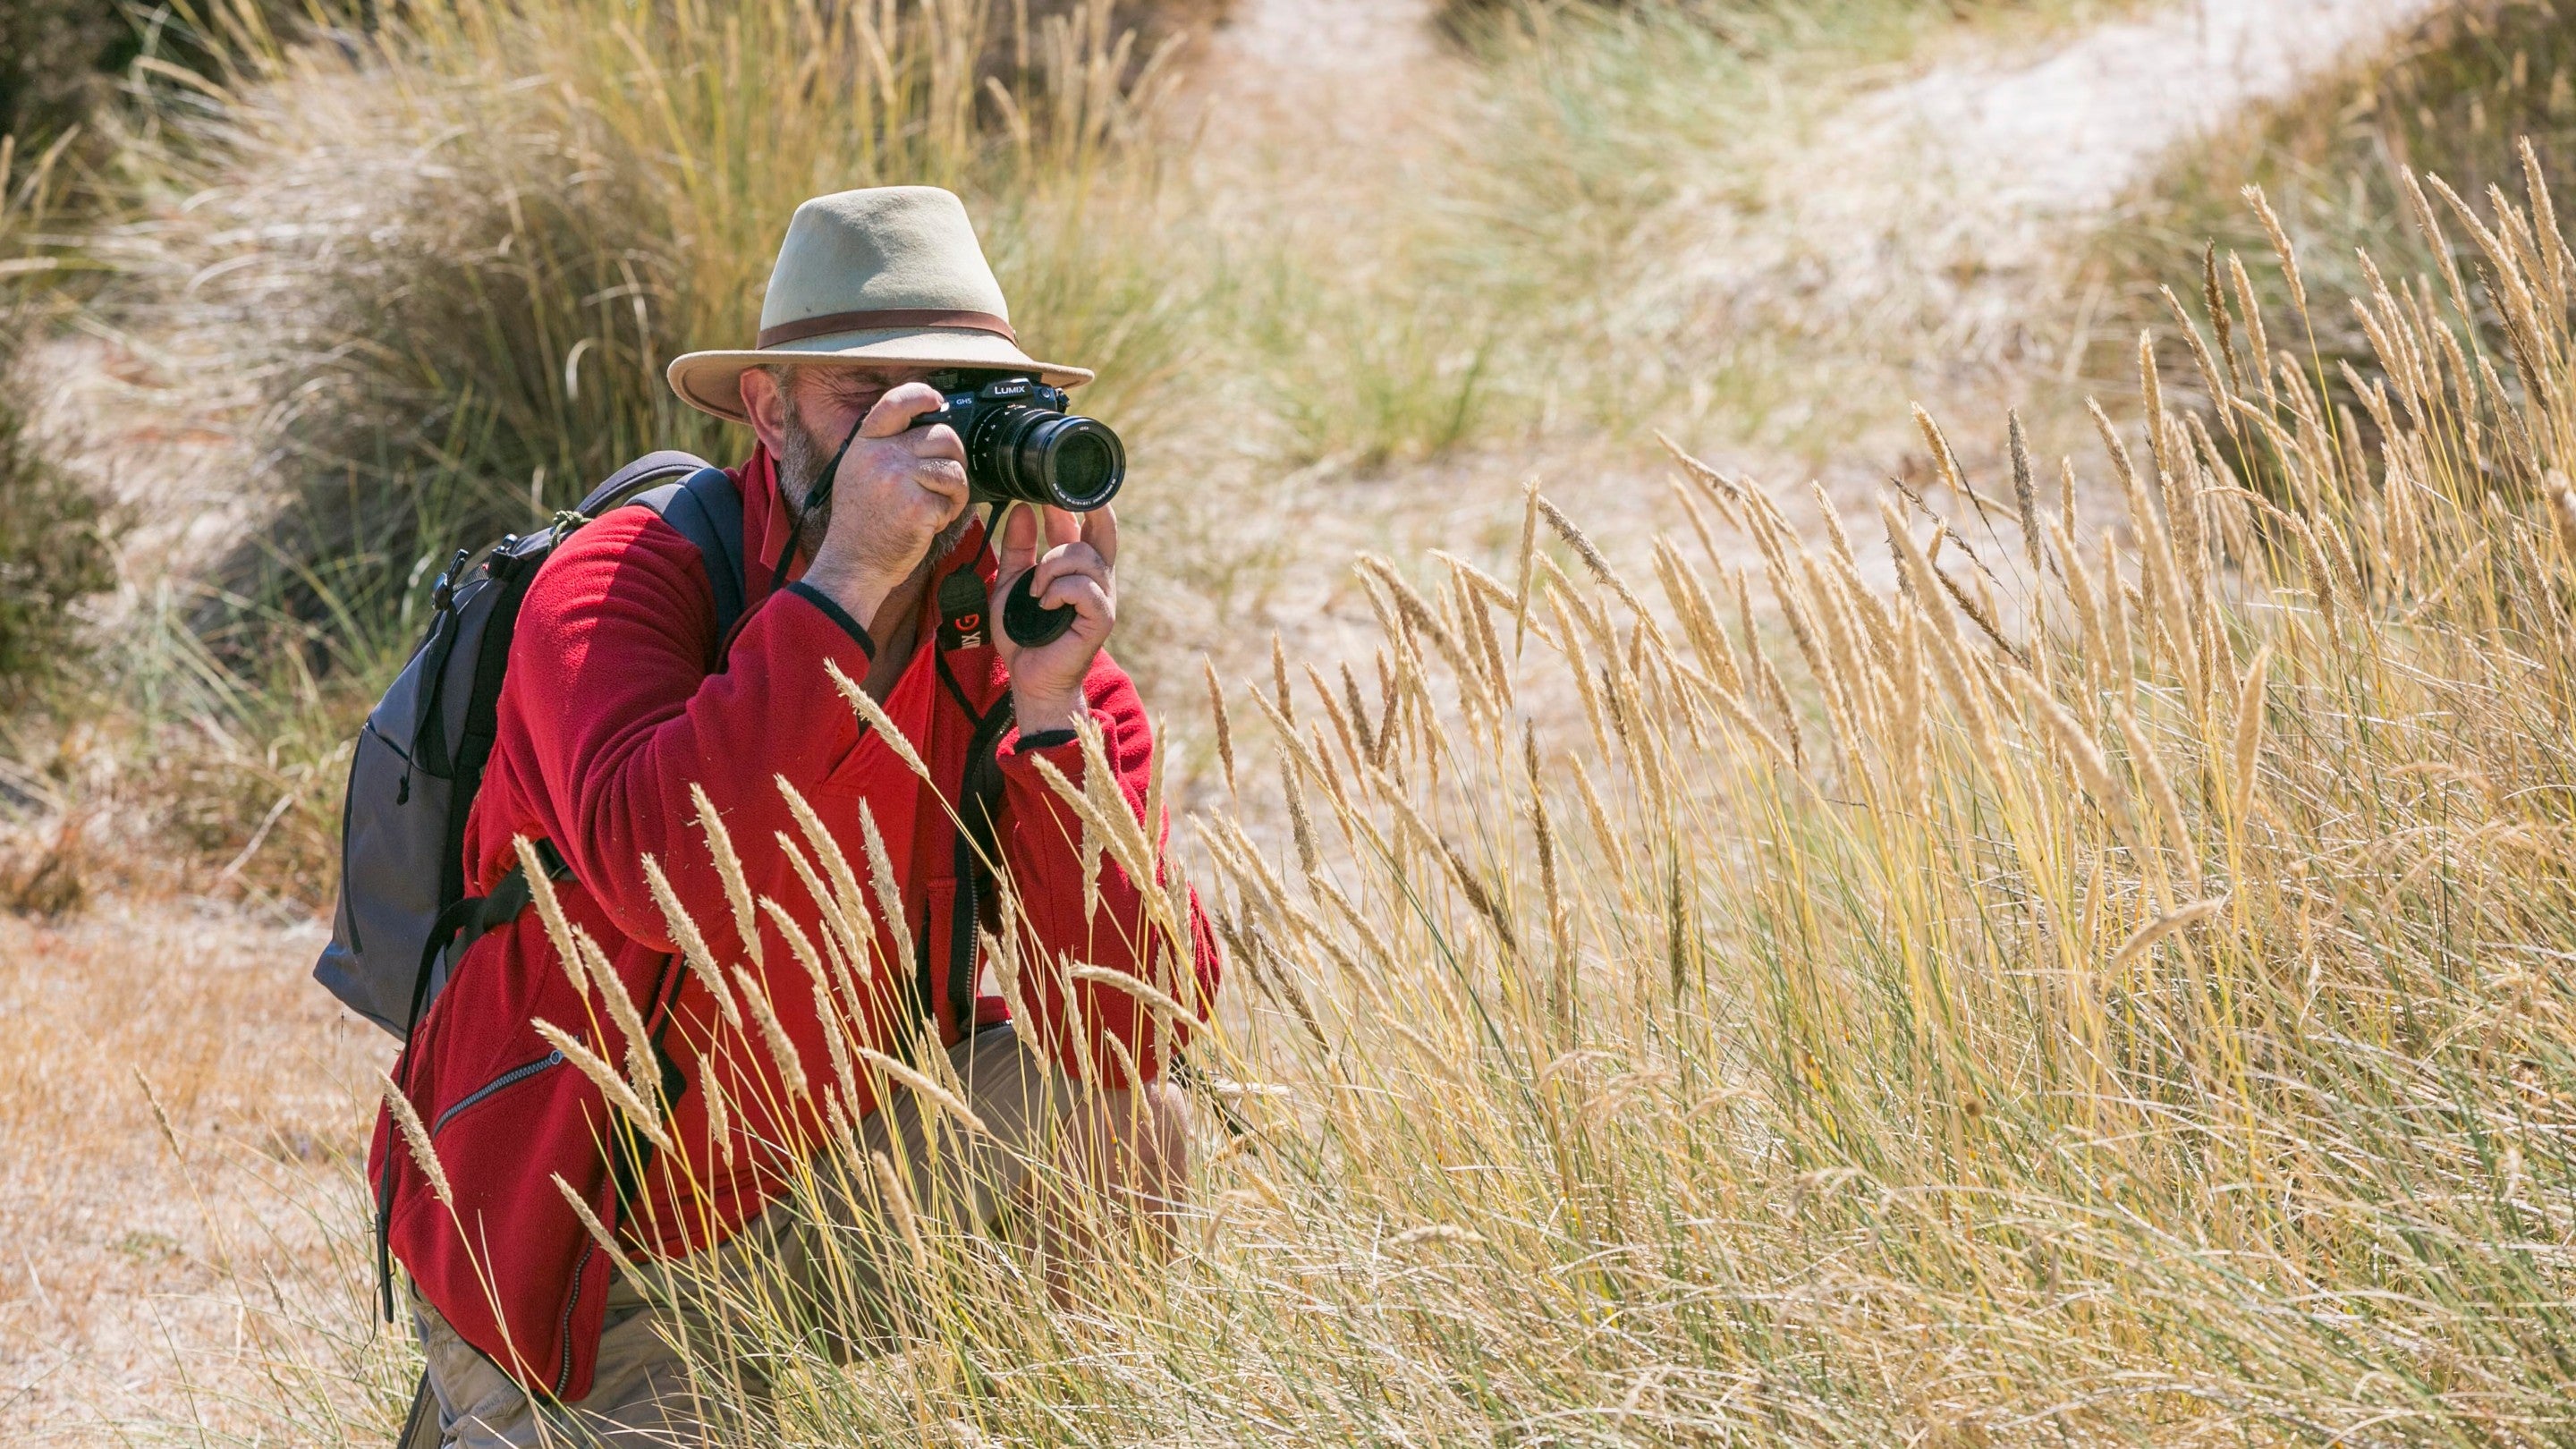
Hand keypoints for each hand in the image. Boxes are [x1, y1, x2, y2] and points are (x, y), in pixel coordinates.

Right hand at [798, 381, 968, 624]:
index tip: (936, 401)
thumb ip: (884, 447)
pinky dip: (950, 513)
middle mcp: (880, 456)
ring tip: (936, 506)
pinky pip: (953, 498)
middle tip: (944, 481)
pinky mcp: (917, 506)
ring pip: (954, 468)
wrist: (853, 564)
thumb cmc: (861, 523)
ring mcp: (898, 480)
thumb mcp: (857, 472)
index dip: (921, 395)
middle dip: (953, 458)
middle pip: (942, 436)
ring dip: (955, 490)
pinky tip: (930, 522)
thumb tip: (925, 426)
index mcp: (865, 444)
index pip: (895, 403)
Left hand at [994, 501, 1115, 733]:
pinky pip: (1082, 588)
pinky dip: (1058, 591)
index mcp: (1079, 568)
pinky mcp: (1101, 618)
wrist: (1028, 677)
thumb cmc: (1023, 634)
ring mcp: (1102, 598)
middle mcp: (1097, 579)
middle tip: (1063, 499)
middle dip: (1092, 510)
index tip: (1051, 488)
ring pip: (1084, 558)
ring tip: (1035, 590)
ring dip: (1052, 567)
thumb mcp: (1012, 582)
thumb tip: (1024, 509)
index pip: (1088, 525)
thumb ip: (1019, 548)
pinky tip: (1045, 604)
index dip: (1076, 503)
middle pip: (1104, 532)